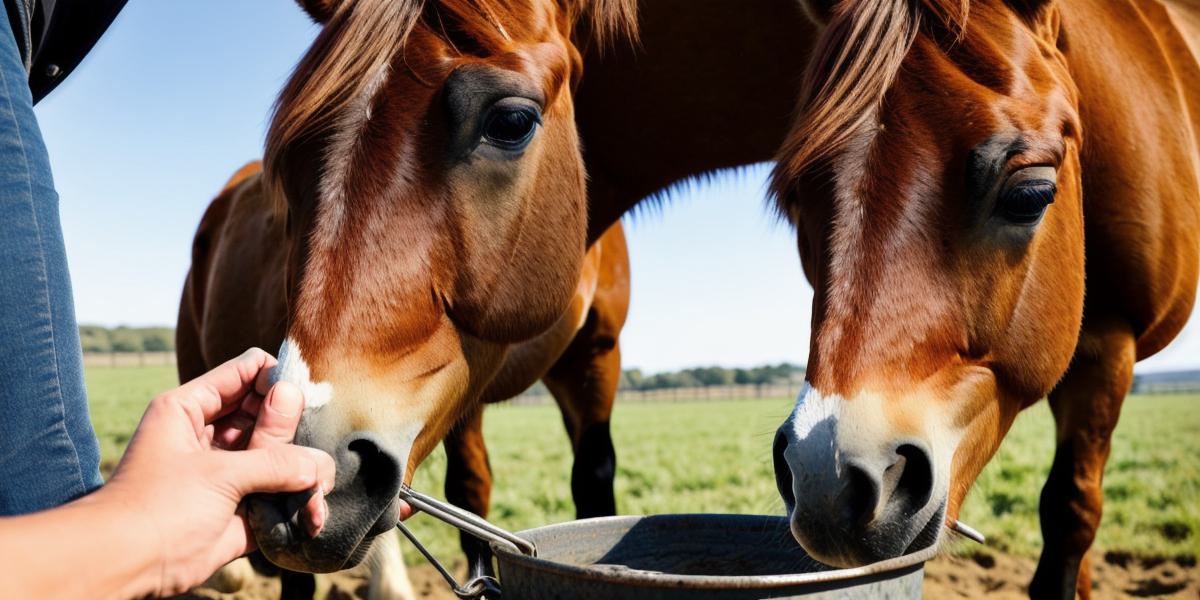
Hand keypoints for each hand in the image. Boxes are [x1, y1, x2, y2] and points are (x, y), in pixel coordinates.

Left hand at [100, 348, 334, 595]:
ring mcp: (225, 473)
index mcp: (190, 410)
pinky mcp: (239, 509)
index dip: (277, 378)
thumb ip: (273, 456)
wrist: (125, 568)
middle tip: (309, 447)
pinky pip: (279, 496)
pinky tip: (314, 509)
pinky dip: (299, 502)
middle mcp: (208, 437)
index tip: (308, 395)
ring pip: (278, 456)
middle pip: (268, 414)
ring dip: (301, 468)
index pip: (245, 373)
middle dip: (295, 429)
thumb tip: (320, 453)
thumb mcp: (219, 473)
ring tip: (317, 484)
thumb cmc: (157, 509)